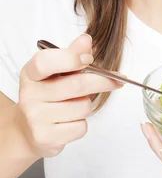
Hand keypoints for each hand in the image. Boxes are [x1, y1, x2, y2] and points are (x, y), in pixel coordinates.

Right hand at [16, 33, 123, 159]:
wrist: (28, 130)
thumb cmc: (47, 95)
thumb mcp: (55, 71)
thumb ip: (71, 55)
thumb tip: (85, 40)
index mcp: (31, 73)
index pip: (45, 62)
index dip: (70, 58)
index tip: (89, 58)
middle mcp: (29, 95)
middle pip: (77, 85)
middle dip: (102, 81)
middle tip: (117, 80)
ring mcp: (36, 118)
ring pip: (83, 107)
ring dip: (87, 105)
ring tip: (74, 105)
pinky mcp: (45, 137)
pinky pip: (80, 127)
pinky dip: (81, 123)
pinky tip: (69, 121)